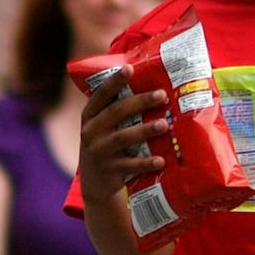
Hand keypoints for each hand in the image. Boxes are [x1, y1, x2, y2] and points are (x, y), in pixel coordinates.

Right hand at [78, 71, 168, 204]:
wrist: (96, 186)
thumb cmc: (106, 148)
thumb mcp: (102, 129)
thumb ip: (116, 112)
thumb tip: (149, 87)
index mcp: (89, 117)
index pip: (100, 95)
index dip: (114, 81)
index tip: (129, 68)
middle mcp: (91, 133)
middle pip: (116, 112)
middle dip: (140, 102)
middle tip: (162, 95)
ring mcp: (99, 153)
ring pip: (123, 138)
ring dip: (145, 130)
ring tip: (165, 125)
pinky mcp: (109, 172)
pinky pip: (130, 165)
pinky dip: (146, 163)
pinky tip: (161, 160)